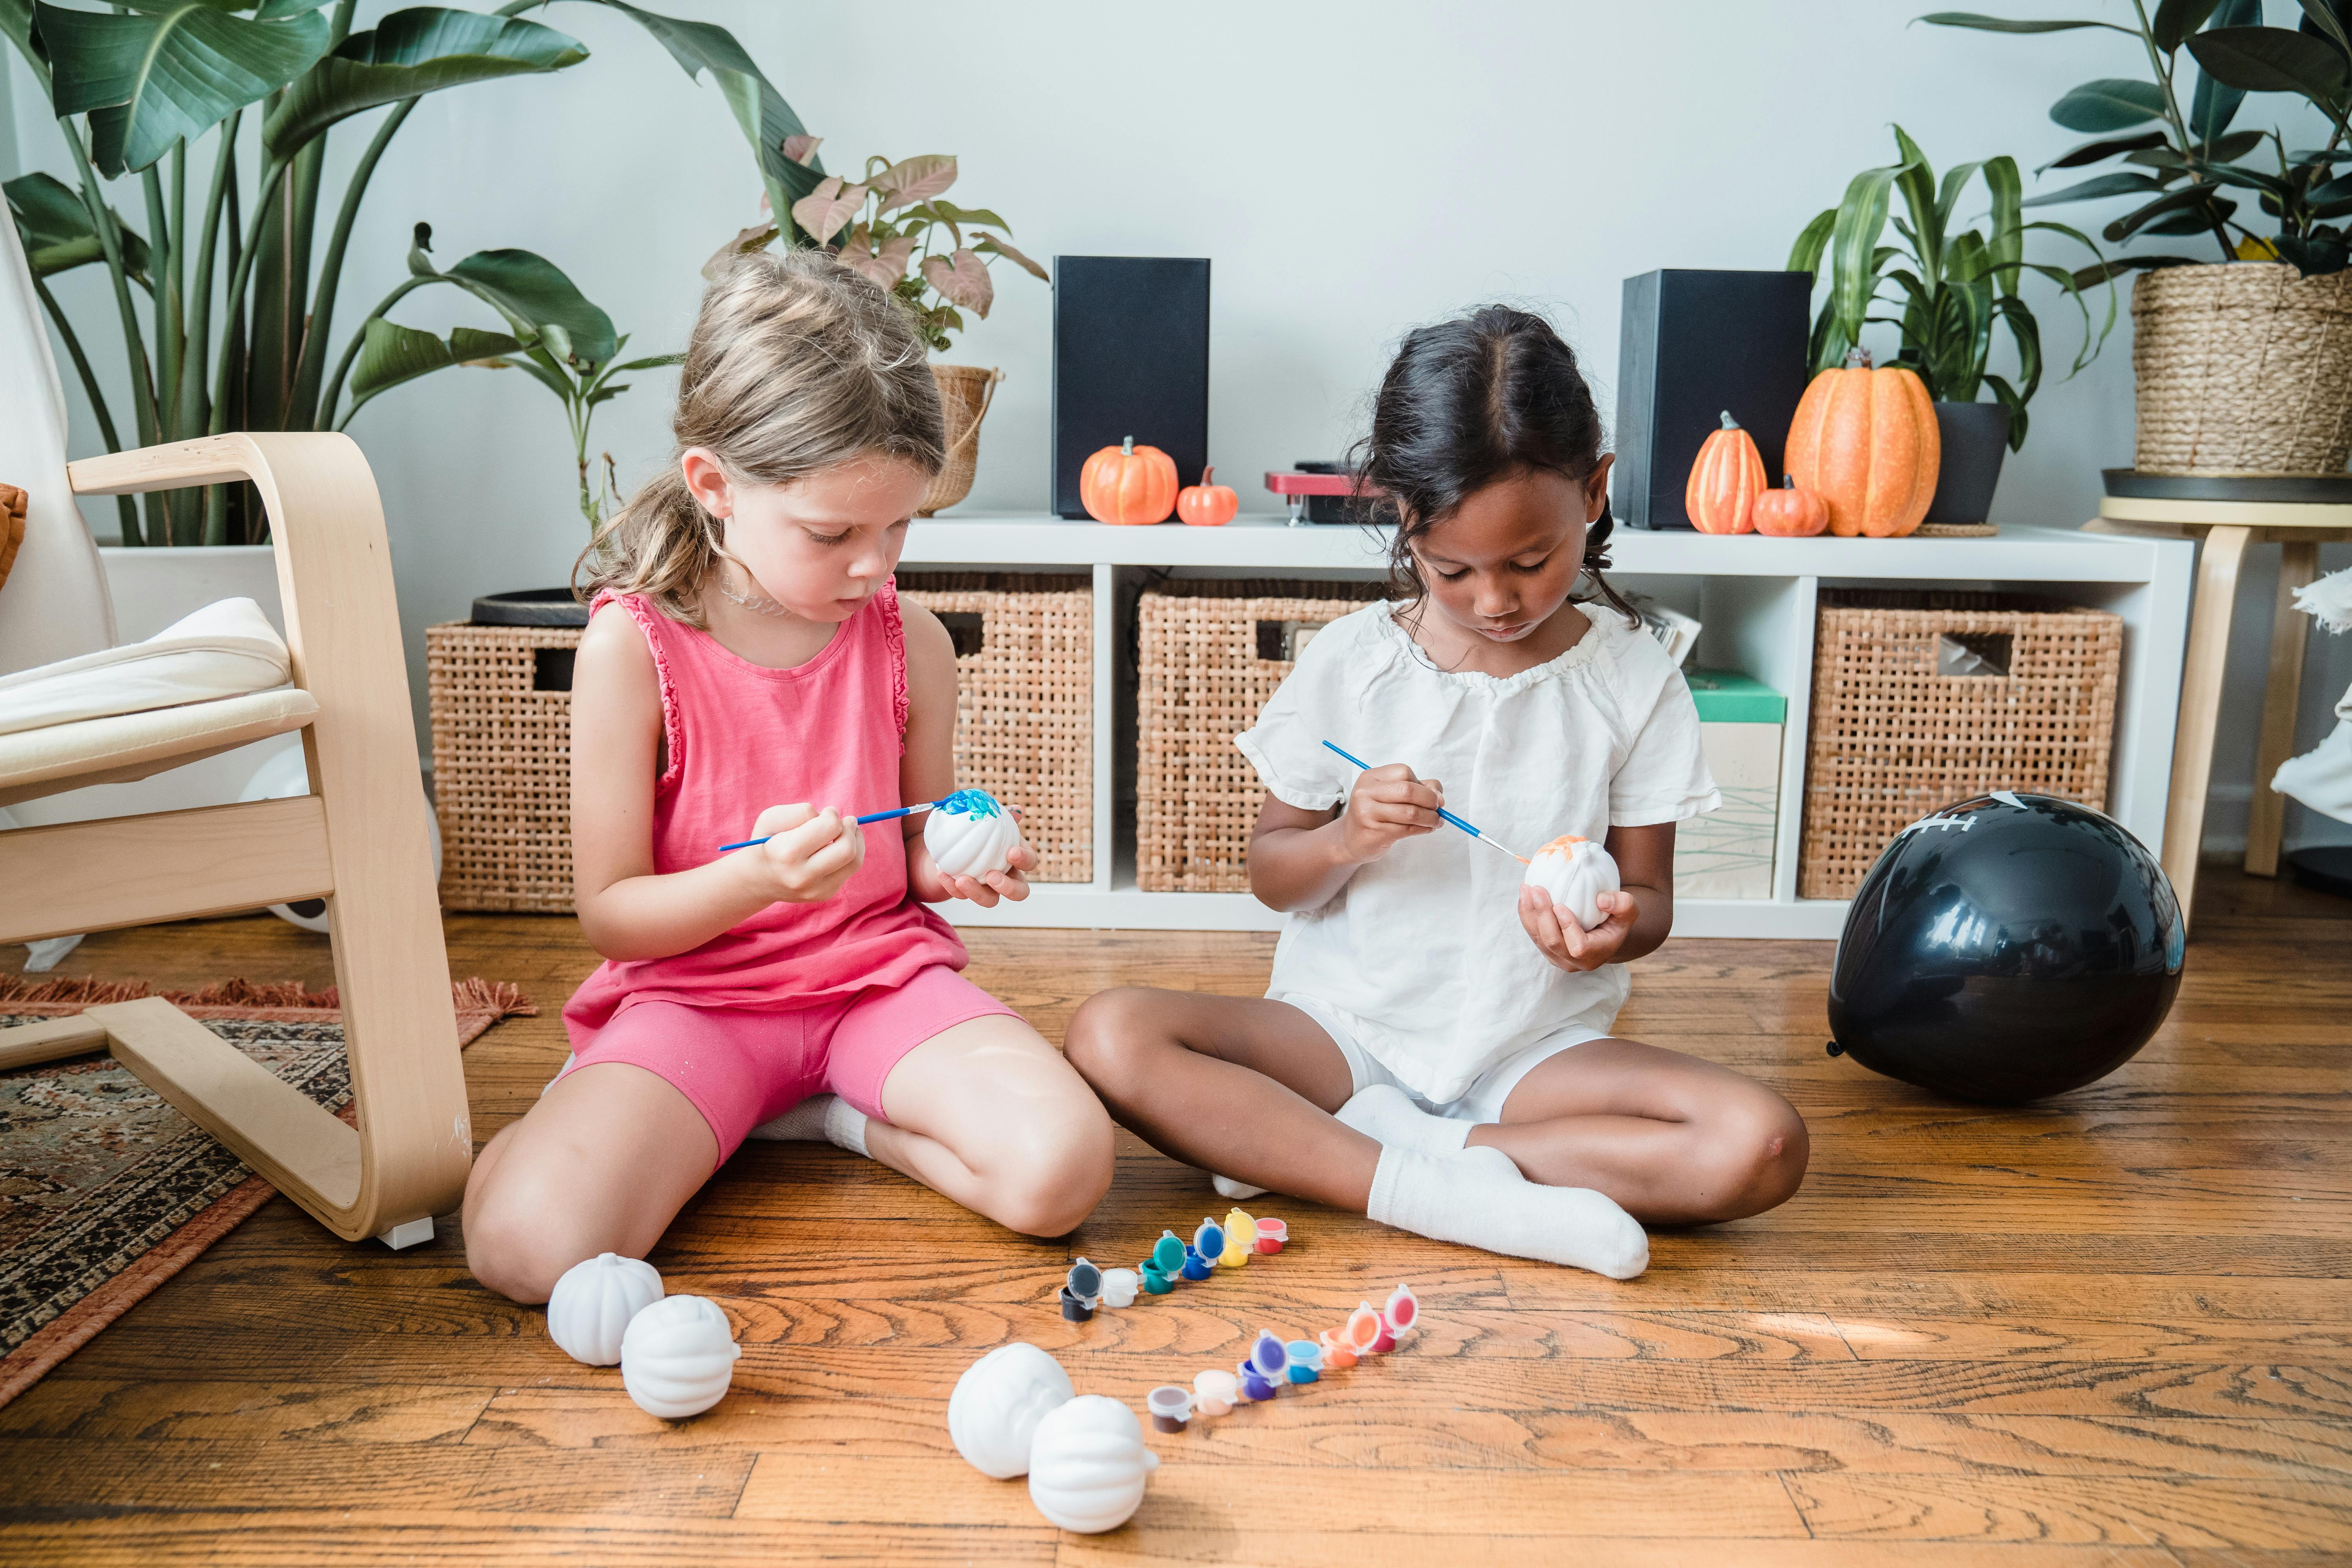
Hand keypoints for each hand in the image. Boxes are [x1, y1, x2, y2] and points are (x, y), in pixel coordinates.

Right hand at [743, 802, 864, 903]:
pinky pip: (850, 870)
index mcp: (787, 854)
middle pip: (847, 848)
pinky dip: (851, 853)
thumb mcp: (771, 818)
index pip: (829, 827)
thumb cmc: (766, 842)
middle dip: (850, 828)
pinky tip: (840, 845)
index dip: (832, 814)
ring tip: (848, 830)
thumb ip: (799, 812)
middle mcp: (803, 876)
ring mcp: (816, 889)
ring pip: (855, 861)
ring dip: (856, 840)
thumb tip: (831, 817)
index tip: (827, 812)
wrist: (758, 879)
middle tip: (845, 820)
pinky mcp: (825, 894)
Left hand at [911, 807, 1033, 905]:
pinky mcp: (966, 894)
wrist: (952, 840)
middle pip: (1019, 892)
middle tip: (992, 875)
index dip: (1024, 860)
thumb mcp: (989, 820)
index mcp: (1017, 859)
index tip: (1011, 851)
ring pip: (989, 901)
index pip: (1030, 862)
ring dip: (976, 892)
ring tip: (961, 880)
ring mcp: (987, 889)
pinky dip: (950, 886)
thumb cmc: (978, 828)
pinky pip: (960, 896)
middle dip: (1008, 887)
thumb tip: (1016, 810)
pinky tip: (942, 872)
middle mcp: (1007, 878)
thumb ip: (1002, 816)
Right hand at [1338, 763, 1443, 862]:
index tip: (1431, 795)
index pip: (1403, 772)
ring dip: (1430, 818)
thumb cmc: (1375, 814)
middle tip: (1438, 809)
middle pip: (1408, 790)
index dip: (1422, 784)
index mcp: (1370, 777)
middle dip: (1430, 800)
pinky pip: (1407, 829)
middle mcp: (1366, 792)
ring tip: (1436, 821)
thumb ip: (1416, 788)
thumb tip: (1439, 796)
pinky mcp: (1374, 832)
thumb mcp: (1389, 795)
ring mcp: (1367, 813)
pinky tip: (1427, 828)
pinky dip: (1424, 828)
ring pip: (1410, 812)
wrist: (1350, 840)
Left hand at [1519, 885, 1635, 971]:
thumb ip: (1622, 904)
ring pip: (1538, 938)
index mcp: (1595, 954)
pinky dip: (1526, 915)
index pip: (1578, 946)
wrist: (1604, 934)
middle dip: (1542, 914)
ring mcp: (1557, 958)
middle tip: (1536, 889)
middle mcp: (1574, 962)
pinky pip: (1533, 934)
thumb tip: (1601, 899)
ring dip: (1529, 913)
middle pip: (1552, 942)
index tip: (1559, 905)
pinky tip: (1525, 897)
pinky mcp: (1546, 951)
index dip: (1567, 927)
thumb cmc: (1616, 920)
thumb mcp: (1628, 910)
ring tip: (1526, 889)